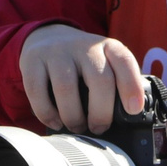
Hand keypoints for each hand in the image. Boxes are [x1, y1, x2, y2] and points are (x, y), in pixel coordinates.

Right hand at [18, 23, 144, 133]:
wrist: (47, 37)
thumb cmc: (82, 62)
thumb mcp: (105, 63)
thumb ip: (117, 84)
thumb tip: (127, 117)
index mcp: (108, 47)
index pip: (124, 61)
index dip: (131, 86)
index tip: (133, 110)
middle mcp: (84, 46)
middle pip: (99, 80)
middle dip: (101, 113)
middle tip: (98, 128)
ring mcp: (57, 51)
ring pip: (66, 88)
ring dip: (73, 116)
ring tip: (77, 127)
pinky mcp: (33, 60)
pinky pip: (38, 91)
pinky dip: (47, 113)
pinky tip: (55, 122)